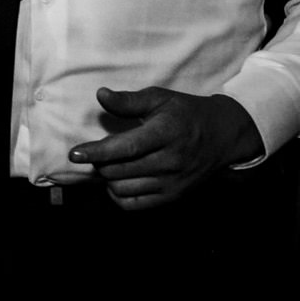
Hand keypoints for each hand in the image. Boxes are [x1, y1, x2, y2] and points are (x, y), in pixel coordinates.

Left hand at [69, 87, 263, 206]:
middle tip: (97, 152)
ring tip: (109, 163)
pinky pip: (133, 204)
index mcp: (167, 133)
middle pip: (119, 169)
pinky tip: (118, 179)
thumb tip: (101, 95)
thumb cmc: (187, 114)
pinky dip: (117, 194)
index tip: (74, 153)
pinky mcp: (173, 196)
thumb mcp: (161, 99)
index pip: (126, 147)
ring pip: (122, 188)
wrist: (224, 136)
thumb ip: (129, 100)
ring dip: (107, 177)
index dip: (97, 151)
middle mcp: (171, 161)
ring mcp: (172, 182)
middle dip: (99, 162)